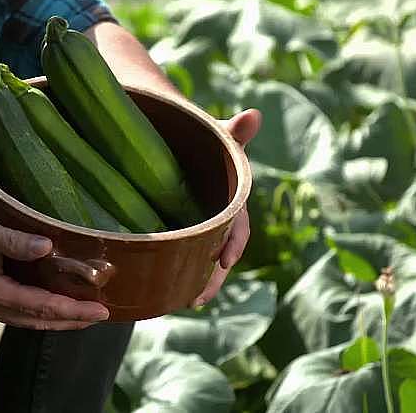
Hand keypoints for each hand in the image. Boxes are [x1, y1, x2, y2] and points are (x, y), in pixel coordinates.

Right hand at [0, 196, 109, 329]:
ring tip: (82, 314)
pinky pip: (13, 312)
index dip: (73, 310)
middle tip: (101, 316)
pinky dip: (36, 311)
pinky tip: (49, 304)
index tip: (101, 310)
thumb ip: (15, 240)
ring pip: (25, 320)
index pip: (41, 307)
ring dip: (54, 318)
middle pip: (36, 321)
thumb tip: (47, 247)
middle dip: (70, 320)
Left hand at [191, 108, 261, 306]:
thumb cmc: (201, 136)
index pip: (238, 225)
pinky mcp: (178, 230)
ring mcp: (198, 226)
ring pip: (200, 258)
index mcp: (232, 199)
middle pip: (218, 252)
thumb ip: (234, 131)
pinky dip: (175, 270)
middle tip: (198, 298)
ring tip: (180, 301)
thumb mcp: (216, 134)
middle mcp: (218, 218)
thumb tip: (254, 114)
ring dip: (195, 280)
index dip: (234, 242)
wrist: (178, 138)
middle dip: (212, 277)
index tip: (226, 259)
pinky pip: (180, 253)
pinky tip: (161, 288)